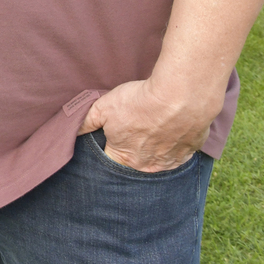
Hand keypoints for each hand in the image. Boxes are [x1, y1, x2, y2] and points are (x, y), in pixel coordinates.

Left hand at [77, 78, 216, 171]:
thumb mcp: (103, 107)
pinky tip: (171, 128)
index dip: (108, 146)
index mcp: (125, 158)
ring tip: (152, 126)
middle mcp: (148, 165)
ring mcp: (172, 160)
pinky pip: (179, 151)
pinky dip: (174, 142)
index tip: (110, 135)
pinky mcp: (190, 150)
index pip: (111, 160)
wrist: (180, 97)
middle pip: (135, 161)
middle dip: (132, 147)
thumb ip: (86, 121)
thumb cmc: (139, 102)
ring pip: (159, 158)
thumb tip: (72, 130)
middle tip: (134, 129)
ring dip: (154, 146)